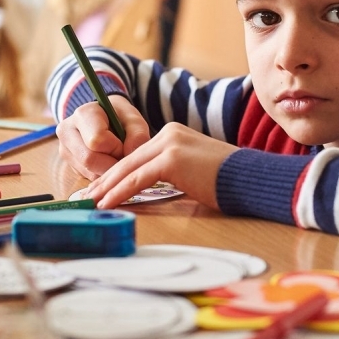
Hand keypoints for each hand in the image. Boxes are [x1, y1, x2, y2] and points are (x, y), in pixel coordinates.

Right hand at [56, 98, 151, 179]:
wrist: (104, 118)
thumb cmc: (119, 116)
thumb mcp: (132, 118)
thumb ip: (137, 134)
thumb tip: (130, 155)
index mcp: (83, 114)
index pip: (96, 140)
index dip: (116, 148)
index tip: (124, 144)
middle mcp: (67, 132)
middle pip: (89, 160)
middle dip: (112, 163)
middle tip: (123, 156)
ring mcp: (65, 149)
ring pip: (88, 172)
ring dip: (108, 171)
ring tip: (116, 157)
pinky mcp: (69, 164)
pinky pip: (87, 178)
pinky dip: (102, 174)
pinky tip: (108, 162)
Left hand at [79, 122, 237, 210]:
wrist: (251, 178)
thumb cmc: (228, 182)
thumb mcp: (194, 171)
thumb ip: (172, 172)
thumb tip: (152, 188)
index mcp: (173, 135)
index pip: (137, 156)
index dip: (116, 173)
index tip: (101, 188)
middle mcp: (168, 134)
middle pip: (128, 160)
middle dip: (105, 180)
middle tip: (87, 197)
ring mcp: (169, 144)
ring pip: (128, 169)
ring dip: (107, 188)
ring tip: (91, 203)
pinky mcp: (171, 160)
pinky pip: (137, 179)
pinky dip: (119, 192)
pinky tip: (107, 204)